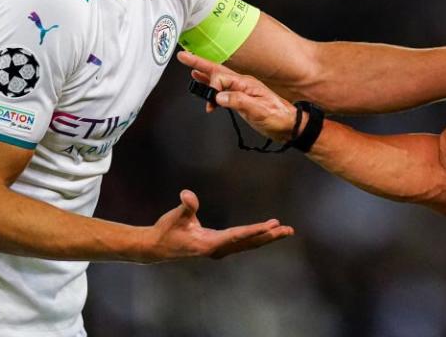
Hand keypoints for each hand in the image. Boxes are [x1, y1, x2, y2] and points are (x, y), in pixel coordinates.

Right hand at [142, 189, 293, 261]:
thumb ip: (185, 206)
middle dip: (269, 236)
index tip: (272, 226)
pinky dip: (256, 238)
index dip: (255, 230)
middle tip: (289, 230)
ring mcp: (218, 250)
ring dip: (266, 238)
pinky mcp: (218, 248)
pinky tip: (265, 234)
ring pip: (248, 244)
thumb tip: (187, 195)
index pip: (238, 236)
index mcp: (209, 244)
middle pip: (249, 243)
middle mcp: (217, 250)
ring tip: (284, 231)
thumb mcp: (175, 217)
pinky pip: (242, 243)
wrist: (156, 247)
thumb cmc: (166, 230)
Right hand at [176, 51, 299, 141]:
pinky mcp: (242, 99)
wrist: (290, 126)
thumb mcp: (259, 111)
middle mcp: (243, 84)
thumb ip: (239, 102)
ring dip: (204, 73)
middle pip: (217, 71)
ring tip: (190, 68)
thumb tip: (219, 97)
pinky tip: (205, 87)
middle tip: (183, 56)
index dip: (212, 85)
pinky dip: (211, 87)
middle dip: (199, 63)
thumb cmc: (278, 119)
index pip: (222, 77)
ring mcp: (242, 90)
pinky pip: (223, 89)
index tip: (211, 101)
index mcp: (247, 84)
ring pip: (218, 78)